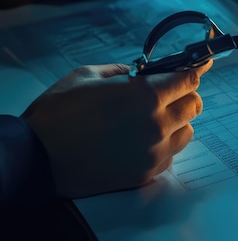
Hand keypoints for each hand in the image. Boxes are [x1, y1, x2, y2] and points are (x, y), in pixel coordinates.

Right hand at [21, 63, 210, 198]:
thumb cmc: (58, 113)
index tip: (198, 66)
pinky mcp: (146, 173)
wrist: (37, 158)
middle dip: (184, 95)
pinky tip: (145, 139)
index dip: (193, 71)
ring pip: (187, 131)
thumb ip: (124, 71)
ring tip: (154, 118)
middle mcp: (157, 125)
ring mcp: (154, 152)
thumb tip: (143, 72)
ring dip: (177, 121)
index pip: (189, 80)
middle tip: (167, 93)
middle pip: (195, 105)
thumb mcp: (88, 75)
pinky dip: (165, 144)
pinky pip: (171, 154)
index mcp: (146, 96)